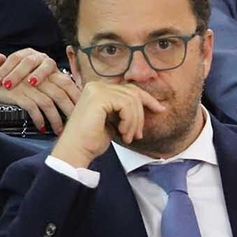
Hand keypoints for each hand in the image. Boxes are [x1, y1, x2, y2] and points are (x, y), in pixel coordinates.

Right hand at [0, 51, 79, 133]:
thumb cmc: (11, 79)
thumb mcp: (31, 77)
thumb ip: (47, 83)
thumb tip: (67, 98)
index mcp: (45, 70)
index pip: (67, 83)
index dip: (77, 96)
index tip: (85, 110)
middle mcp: (38, 76)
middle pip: (62, 94)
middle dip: (71, 111)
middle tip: (78, 125)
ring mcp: (28, 84)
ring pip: (49, 103)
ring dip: (56, 119)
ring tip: (60, 131)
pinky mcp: (17, 93)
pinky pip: (33, 108)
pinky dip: (39, 119)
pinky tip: (42, 127)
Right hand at [49, 80, 166, 167]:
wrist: (75, 151)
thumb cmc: (91, 140)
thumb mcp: (114, 120)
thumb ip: (125, 109)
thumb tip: (149, 104)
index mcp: (99, 89)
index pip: (130, 89)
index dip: (147, 99)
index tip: (160, 109)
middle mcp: (96, 86)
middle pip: (133, 93)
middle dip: (140, 115)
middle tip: (138, 134)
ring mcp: (96, 90)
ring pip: (132, 100)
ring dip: (134, 122)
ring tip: (128, 136)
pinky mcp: (98, 97)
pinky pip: (126, 106)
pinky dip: (129, 121)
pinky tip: (122, 133)